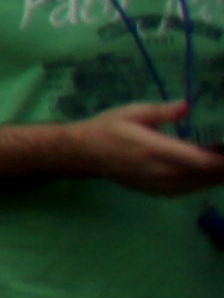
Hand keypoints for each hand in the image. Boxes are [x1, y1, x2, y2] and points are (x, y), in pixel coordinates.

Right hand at [64, 102, 223, 196]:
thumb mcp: (133, 112)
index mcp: (155, 149)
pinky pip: (191, 189)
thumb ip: (162, 111)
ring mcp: (161, 185)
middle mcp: (161, 172)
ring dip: (218, 175)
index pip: (199, 161)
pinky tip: (212, 170)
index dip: (222, 159)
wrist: (87, 154)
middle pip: (206, 175)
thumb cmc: (110, 128)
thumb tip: (187, 106)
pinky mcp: (160, 192)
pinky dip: (206, 180)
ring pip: (201, 184)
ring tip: (223, 158)